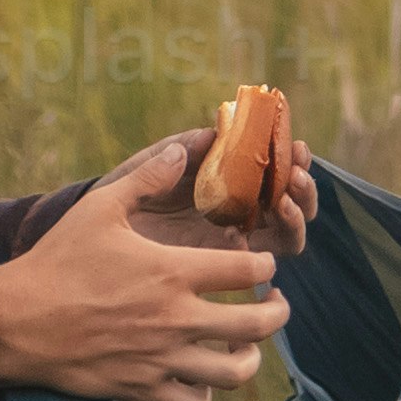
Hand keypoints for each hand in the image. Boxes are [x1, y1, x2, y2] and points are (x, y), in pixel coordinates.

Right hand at [0, 137, 288, 400]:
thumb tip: (183, 153)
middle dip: (278, 313)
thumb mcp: (99, 207)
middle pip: (256, 326)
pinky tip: (202, 376)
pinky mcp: (142, 390)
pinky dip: (207, 396)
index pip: (248, 270)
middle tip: (276, 303)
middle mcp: (175, 319)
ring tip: (247, 344)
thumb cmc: (57, 261)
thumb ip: (146, 178)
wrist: (16, 322)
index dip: (264, 263)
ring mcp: (161, 359)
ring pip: (235, 373)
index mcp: (171, 273)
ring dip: (251, 358)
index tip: (261, 261)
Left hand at [130, 107, 318, 270]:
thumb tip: (212, 132)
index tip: (298, 147)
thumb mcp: (150, 163)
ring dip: (296, 218)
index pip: (273, 170)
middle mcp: (238, 211)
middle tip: (296, 175)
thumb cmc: (123, 191)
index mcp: (228, 180)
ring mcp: (230, 241)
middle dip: (304, 190)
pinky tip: (243, 238)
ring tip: (285, 201)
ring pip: (283, 236)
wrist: (96, 229)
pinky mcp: (217, 268)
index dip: (292, 159)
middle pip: (290, 204)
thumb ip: (180, 148)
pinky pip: (253, 267)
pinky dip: (262, 253)